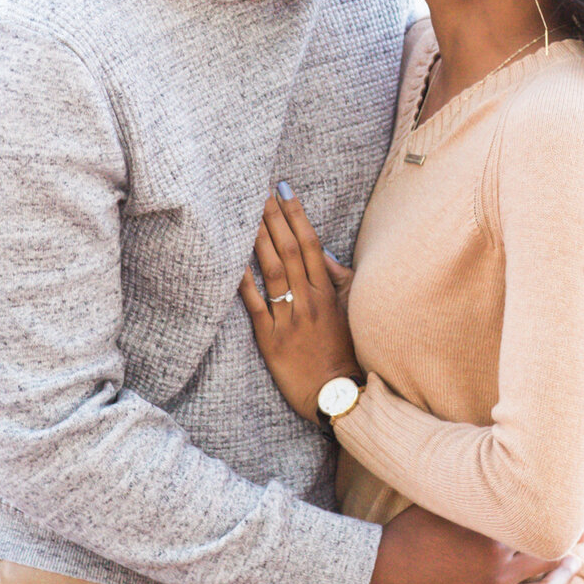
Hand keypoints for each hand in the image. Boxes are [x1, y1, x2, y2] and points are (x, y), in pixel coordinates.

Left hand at [237, 181, 359, 420]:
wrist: (335, 394)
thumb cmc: (344, 351)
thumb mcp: (350, 311)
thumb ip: (338, 279)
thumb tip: (322, 251)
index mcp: (328, 291)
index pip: (310, 244)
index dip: (297, 215)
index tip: (284, 190)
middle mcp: (309, 300)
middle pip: (288, 250)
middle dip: (273, 218)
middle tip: (258, 191)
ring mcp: (289, 318)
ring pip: (272, 271)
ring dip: (258, 239)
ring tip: (247, 214)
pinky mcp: (270, 338)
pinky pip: (255, 304)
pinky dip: (244, 280)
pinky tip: (233, 260)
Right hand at [364, 506, 579, 583]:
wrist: (379, 574)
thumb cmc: (410, 532)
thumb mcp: (445, 504)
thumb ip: (477, 492)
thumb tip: (502, 463)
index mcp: (491, 539)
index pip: (541, 526)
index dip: (561, 517)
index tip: (573, 508)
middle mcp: (497, 573)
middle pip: (549, 559)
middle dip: (568, 546)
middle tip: (578, 535)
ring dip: (563, 581)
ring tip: (571, 568)